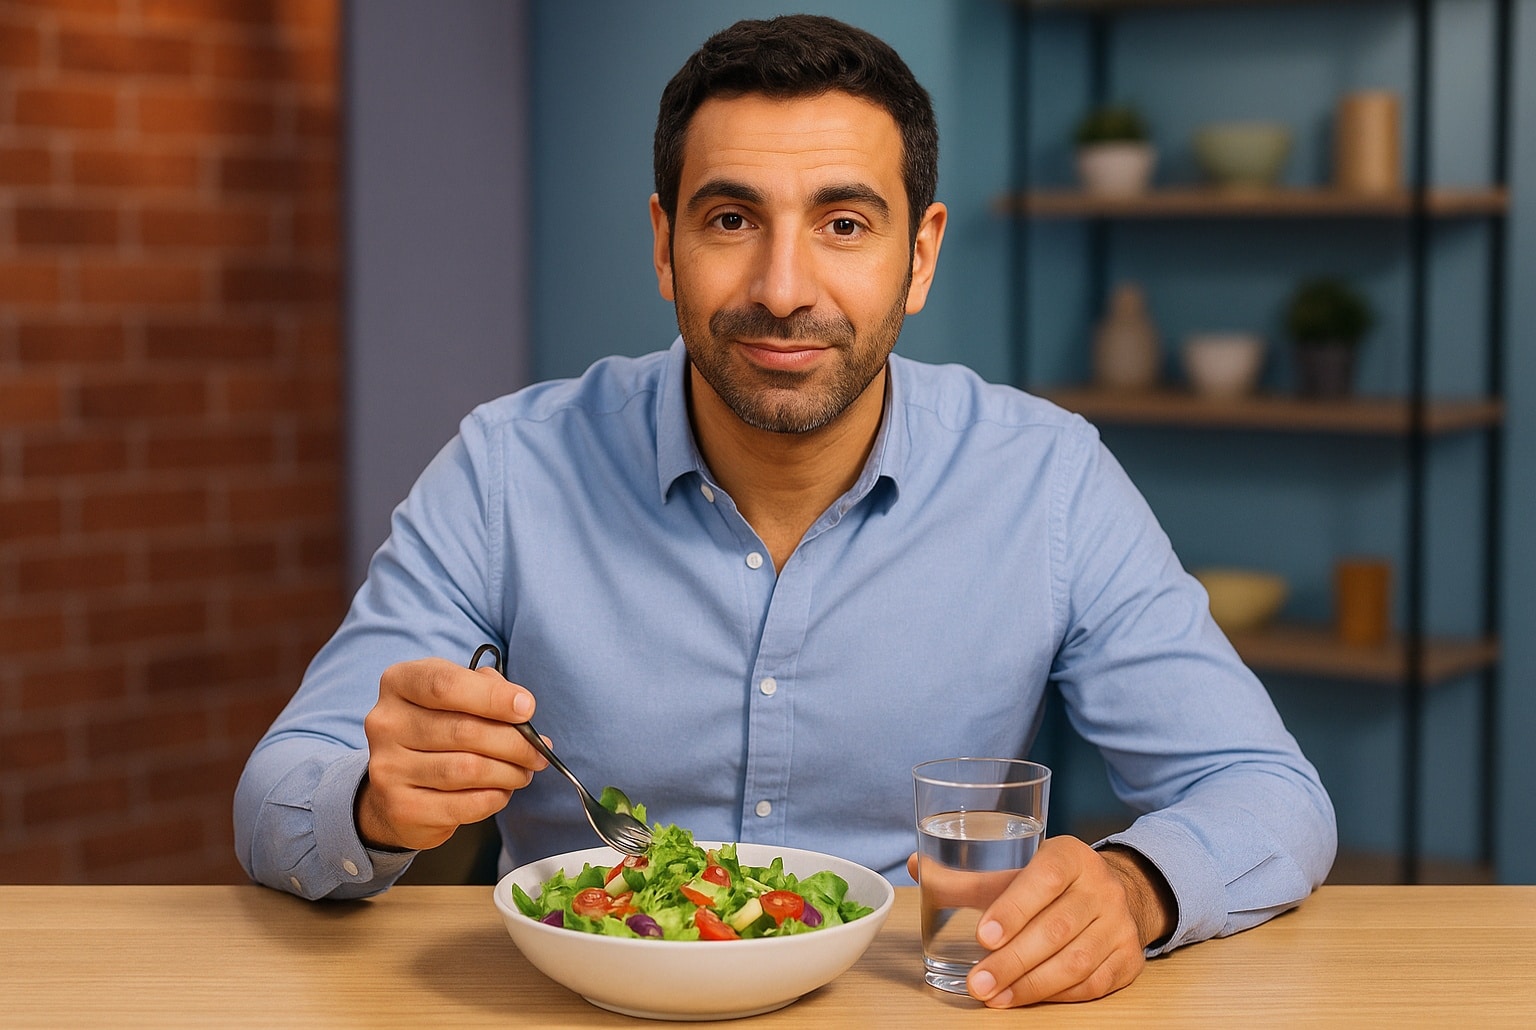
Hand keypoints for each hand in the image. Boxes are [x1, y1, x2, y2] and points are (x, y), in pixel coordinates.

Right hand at [355, 657, 548, 851]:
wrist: (397, 787)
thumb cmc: (438, 730)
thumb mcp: (456, 695)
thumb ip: (487, 689)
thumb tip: (522, 707)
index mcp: (399, 682)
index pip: (446, 685)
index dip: (493, 697)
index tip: (527, 708)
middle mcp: (385, 723)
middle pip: (464, 730)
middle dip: (514, 742)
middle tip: (539, 751)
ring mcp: (387, 768)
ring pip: (467, 769)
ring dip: (509, 771)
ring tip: (524, 771)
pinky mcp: (401, 808)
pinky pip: (464, 804)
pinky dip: (494, 797)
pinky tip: (501, 790)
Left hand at [908, 836, 1172, 1006]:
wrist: (1119, 893)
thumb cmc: (1054, 883)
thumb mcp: (1017, 870)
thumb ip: (969, 877)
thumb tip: (916, 866)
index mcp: (1070, 856)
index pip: (1044, 878)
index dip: (1014, 908)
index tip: (983, 936)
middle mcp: (1101, 886)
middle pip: (1056, 927)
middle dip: (1013, 960)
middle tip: (977, 982)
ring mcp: (1119, 924)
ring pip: (1075, 961)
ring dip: (1030, 984)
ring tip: (994, 997)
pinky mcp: (1129, 958)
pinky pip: (1092, 983)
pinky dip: (1055, 995)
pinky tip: (1025, 998)